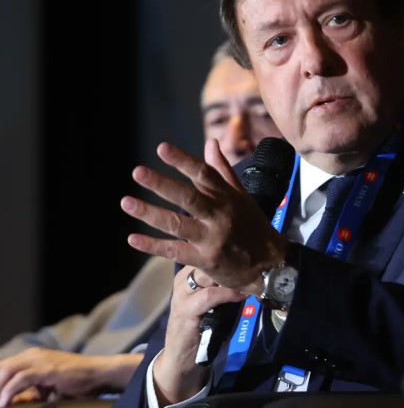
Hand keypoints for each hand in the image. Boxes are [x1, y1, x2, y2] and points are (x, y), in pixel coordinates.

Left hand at [0, 348, 144, 406]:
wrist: (100, 373)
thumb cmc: (78, 380)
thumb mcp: (48, 387)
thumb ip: (30, 393)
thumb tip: (12, 402)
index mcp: (32, 357)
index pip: (3, 368)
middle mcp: (33, 355)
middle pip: (1, 368)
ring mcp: (40, 359)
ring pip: (6, 371)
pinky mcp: (47, 368)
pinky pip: (20, 379)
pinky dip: (9, 392)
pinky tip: (5, 403)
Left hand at [120, 139, 286, 293]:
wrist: (272, 264)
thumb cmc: (253, 226)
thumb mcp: (242, 196)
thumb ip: (222, 170)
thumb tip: (211, 143)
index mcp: (227, 198)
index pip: (204, 174)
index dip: (183, 161)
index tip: (161, 148)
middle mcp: (219, 216)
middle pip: (188, 198)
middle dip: (162, 185)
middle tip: (138, 172)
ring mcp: (211, 239)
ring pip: (177, 224)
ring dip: (150, 214)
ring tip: (127, 202)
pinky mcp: (205, 259)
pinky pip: (174, 251)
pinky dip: (153, 246)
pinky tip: (133, 238)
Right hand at [152, 265, 246, 405]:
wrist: (183, 357)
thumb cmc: (205, 327)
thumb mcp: (217, 301)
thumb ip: (227, 285)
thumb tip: (253, 273)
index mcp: (189, 273)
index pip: (209, 253)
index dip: (231, 251)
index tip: (254, 251)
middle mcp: (183, 279)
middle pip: (208, 259)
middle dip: (232, 260)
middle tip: (256, 261)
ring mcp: (182, 294)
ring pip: (208, 274)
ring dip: (232, 275)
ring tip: (251, 277)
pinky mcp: (185, 310)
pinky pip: (210, 296)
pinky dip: (228, 294)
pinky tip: (242, 295)